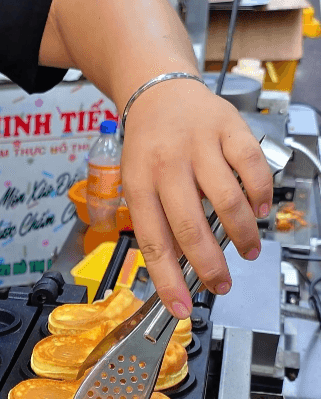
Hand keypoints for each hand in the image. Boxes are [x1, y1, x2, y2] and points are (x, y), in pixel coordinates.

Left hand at [120, 79, 272, 317]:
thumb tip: (176, 272)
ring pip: (227, 201)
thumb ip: (156, 222)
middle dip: (210, 267)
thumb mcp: (137, 183)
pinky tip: (259, 210)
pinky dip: (260, 195)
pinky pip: (252, 168)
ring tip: (247, 250)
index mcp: (139, 182)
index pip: (153, 242)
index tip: (181, 307)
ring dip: (242, 235)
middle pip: (192, 227)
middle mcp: (167, 163)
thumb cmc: (148, 145)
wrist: (159, 91)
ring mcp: (199, 144)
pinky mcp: (229, 128)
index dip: (168, 280)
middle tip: (221, 284)